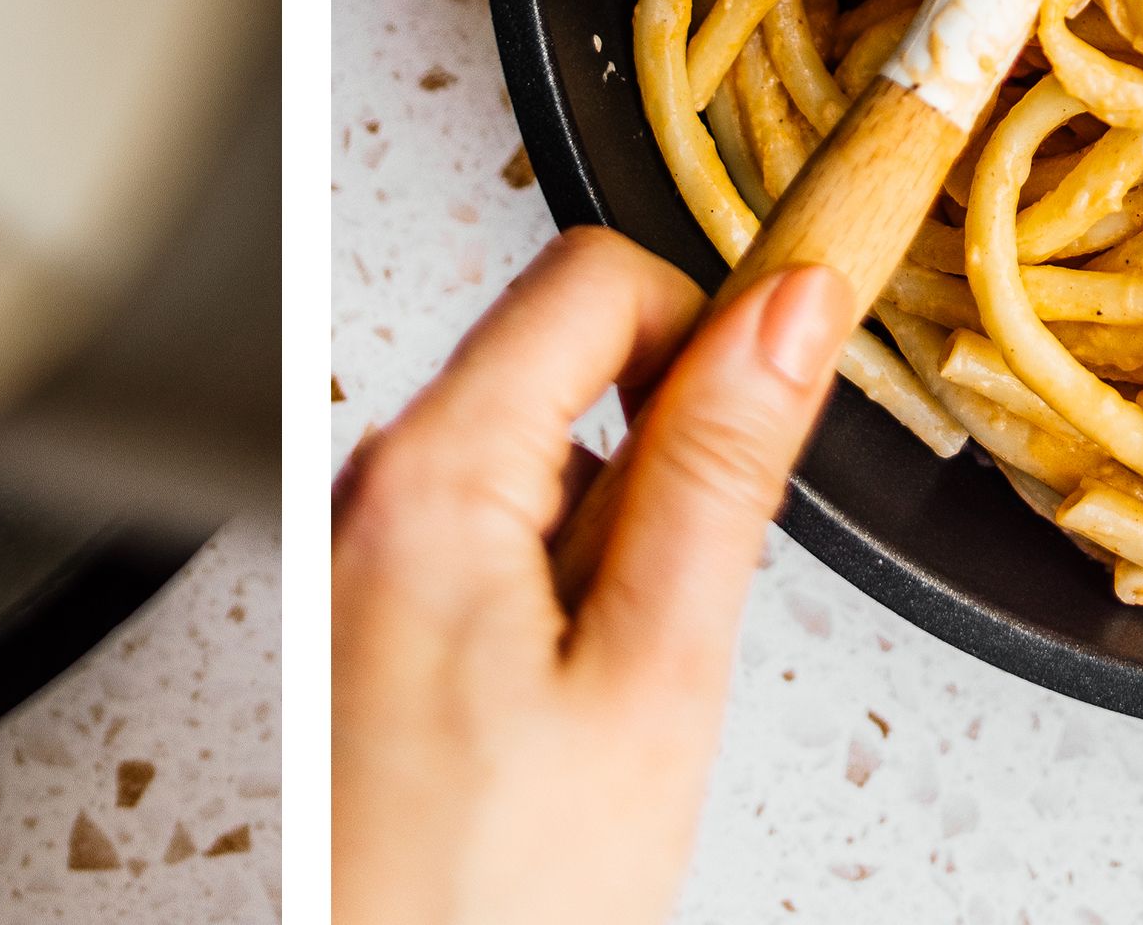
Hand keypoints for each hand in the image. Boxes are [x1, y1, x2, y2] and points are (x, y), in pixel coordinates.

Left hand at [332, 227, 850, 924]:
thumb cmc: (483, 899)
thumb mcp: (653, 677)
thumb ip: (719, 472)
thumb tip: (786, 314)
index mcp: (428, 477)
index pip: (594, 279)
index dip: (711, 327)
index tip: (774, 407)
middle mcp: (366, 496)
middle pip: (561, 370)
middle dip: (659, 465)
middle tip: (677, 621)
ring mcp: (356, 562)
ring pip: (534, 473)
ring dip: (607, 551)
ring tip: (609, 698)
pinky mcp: (363, 629)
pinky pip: (485, 556)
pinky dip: (552, 608)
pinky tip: (557, 721)